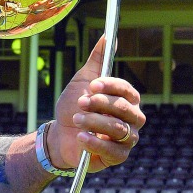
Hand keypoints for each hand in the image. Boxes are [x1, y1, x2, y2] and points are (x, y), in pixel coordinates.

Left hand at [48, 34, 144, 171]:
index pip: (127, 91)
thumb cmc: (74, 106)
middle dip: (101, 105)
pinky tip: (81, 137)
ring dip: (95, 123)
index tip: (92, 85)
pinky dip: (96, 144)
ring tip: (76, 119)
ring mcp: (127, 139)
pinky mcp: (118, 156)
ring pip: (119, 130)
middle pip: (125, 110)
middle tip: (81, 102)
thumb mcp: (83, 80)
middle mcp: (132, 119)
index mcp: (127, 99)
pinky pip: (115, 152)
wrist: (60, 134)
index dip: (111, 87)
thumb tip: (108, 36)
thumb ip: (97, 60)